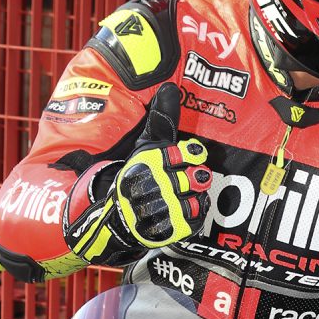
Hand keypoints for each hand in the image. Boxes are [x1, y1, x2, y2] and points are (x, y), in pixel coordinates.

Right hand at [111, 85, 211, 249]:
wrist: (120, 216)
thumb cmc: (140, 175)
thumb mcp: (147, 146)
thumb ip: (161, 120)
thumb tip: (170, 87)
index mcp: (145, 163)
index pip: (177, 155)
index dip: (192, 155)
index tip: (196, 155)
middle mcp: (148, 187)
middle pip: (188, 179)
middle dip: (196, 178)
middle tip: (197, 177)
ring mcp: (155, 212)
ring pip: (192, 202)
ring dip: (196, 198)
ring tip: (191, 194)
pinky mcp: (163, 231)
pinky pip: (192, 222)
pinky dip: (196, 215)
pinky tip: (190, 209)